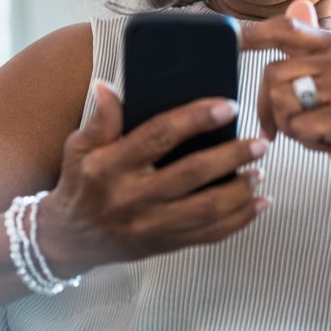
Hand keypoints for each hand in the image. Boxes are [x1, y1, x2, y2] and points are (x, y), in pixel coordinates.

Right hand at [37, 82, 269, 276]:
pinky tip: (259, 204)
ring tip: (261, 170)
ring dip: (240, 190)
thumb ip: (100, 119)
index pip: (158, 136)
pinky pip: (208, 235)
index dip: (195, 119)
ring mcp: (150, 224)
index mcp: (111, 166)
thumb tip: (107, 86)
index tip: (228, 106)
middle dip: (231, 156)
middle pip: (191, 174)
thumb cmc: (81, 183)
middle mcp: (132, 197)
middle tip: (259, 141)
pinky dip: (239, 220)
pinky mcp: (164, 244)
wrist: (69, 238)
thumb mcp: (79, 147)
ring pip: (205, 209)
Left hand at [241, 0, 330, 204]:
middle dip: (271, 107)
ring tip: (317, 131)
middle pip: (273, 72)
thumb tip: (297, 5)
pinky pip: (298, 126)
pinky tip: (328, 143)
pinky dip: (305, 141)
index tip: (229, 37)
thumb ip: (310, 48)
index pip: (286, 29)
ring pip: (281, 100)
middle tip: (292, 124)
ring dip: (290, 126)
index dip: (253, 33)